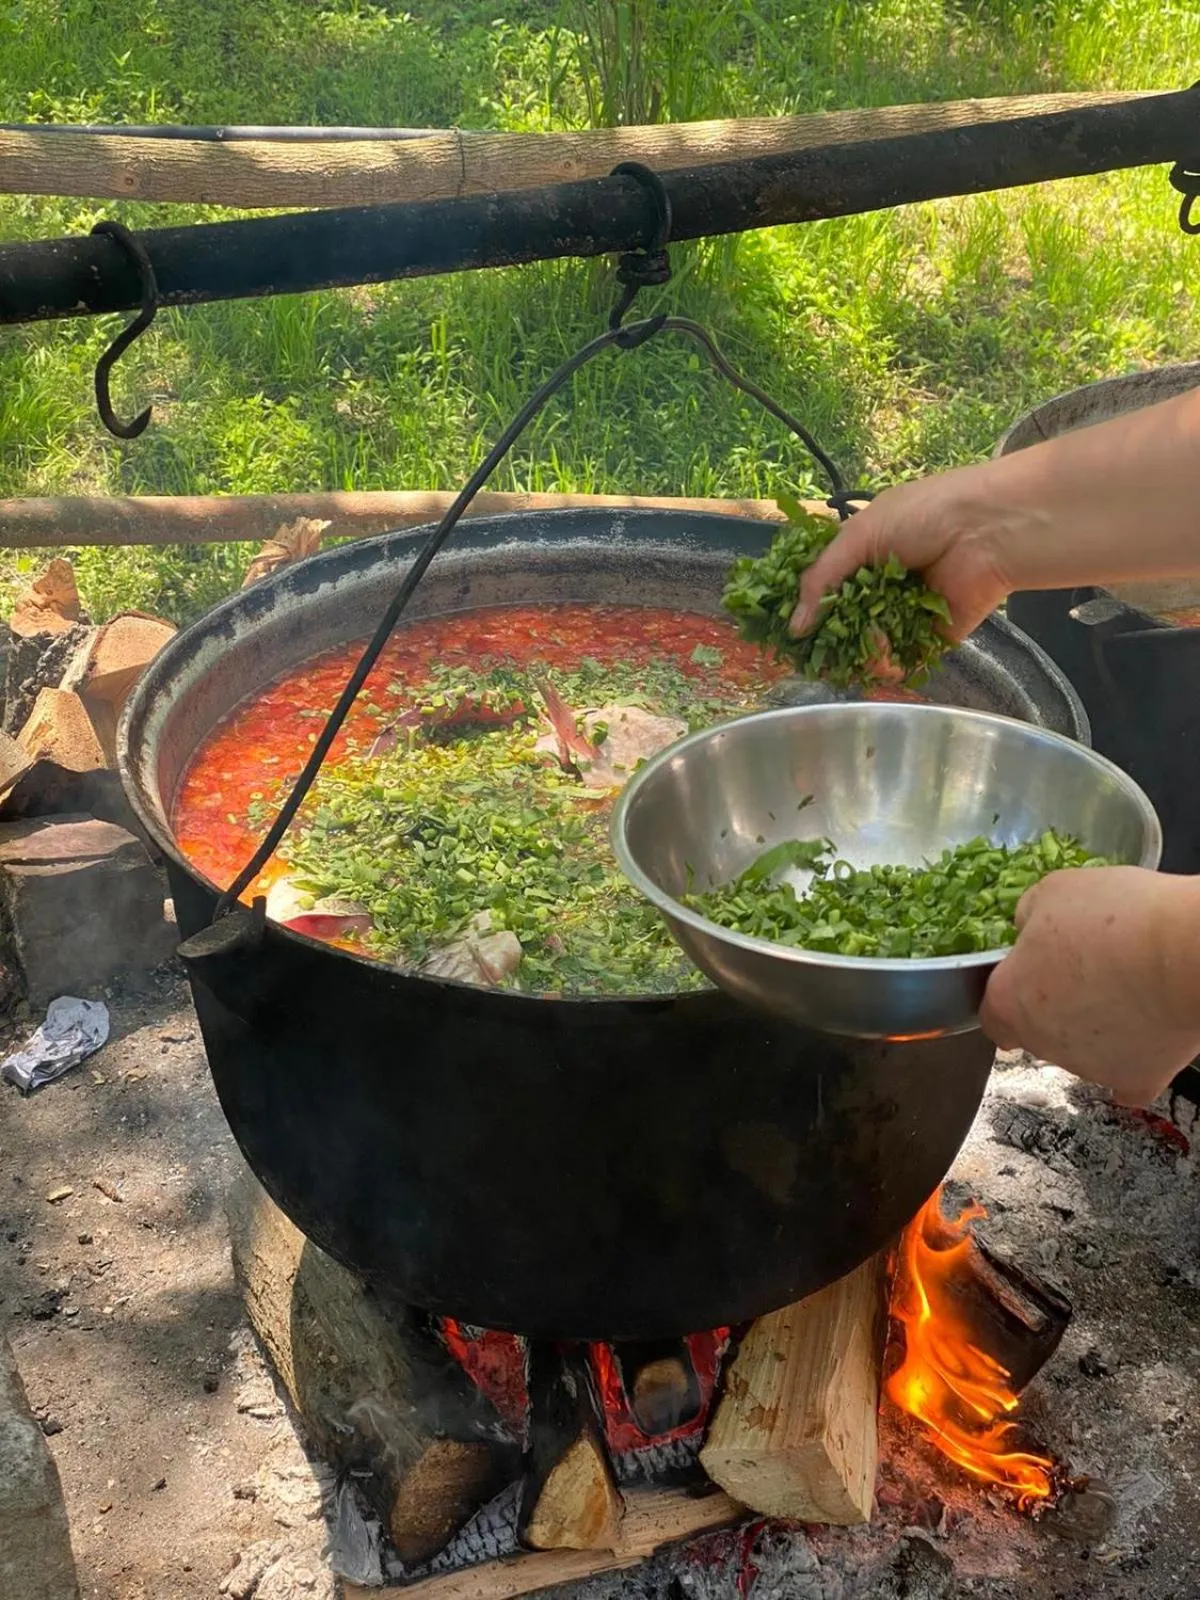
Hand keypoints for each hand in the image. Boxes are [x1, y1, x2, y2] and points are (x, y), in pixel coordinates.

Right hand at [788, 464, 1017, 642]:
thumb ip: (822, 579)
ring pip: (866, 645)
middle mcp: (879, 586)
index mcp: (861, 555)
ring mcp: (903, 614)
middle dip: (826, 640)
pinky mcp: (929, 637)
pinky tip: (884, 661)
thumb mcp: (860, 535)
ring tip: (859, 651)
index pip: (821, 587)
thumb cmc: (923, 515)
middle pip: (840, 622)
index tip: (782, 631)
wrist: (988, 531)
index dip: (802, 607)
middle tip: (811, 656)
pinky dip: (888, 665)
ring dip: (857, 652)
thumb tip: (794, 626)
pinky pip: (900, 659)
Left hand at [979, 866, 1199, 1105]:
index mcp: (1011, 1000)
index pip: (992, 1013)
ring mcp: (1087, 1067)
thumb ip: (1029, 915)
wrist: (1186, 955)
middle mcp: (1042, 1042)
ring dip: (1096, 1027)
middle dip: (1057, 1007)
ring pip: (1082, 1051)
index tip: (1030, 979)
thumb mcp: (1054, 891)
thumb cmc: (1118, 919)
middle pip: (1038, 1031)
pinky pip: (1126, 1079)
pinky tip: (1144, 1038)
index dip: (1010, 995)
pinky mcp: (1135, 1080)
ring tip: (1128, 987)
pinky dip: (1132, 1063)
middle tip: (1091, 972)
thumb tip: (1027, 927)